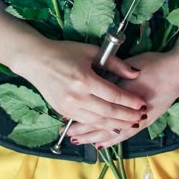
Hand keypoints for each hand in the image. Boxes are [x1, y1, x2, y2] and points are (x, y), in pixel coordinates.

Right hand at [18, 40, 146, 132]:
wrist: (36, 61)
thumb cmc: (64, 52)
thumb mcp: (91, 52)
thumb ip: (115, 64)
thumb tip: (135, 73)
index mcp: (85, 79)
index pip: (114, 95)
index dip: (130, 101)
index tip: (142, 103)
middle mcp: (77, 96)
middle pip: (109, 112)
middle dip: (127, 116)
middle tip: (141, 117)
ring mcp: (69, 107)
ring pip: (98, 121)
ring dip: (117, 125)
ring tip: (131, 124)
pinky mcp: (64, 112)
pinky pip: (87, 122)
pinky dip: (101, 126)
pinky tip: (112, 127)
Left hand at [65, 48, 178, 148]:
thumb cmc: (153, 65)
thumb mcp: (129, 66)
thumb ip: (112, 75)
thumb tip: (92, 85)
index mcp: (125, 91)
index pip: (99, 105)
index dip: (83, 111)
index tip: (67, 115)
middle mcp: (131, 108)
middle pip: (102, 120)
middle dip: (84, 128)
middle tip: (67, 132)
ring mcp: (139, 117)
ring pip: (111, 130)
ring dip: (93, 136)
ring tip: (78, 141)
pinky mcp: (145, 121)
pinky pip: (125, 134)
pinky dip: (111, 139)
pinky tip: (100, 144)